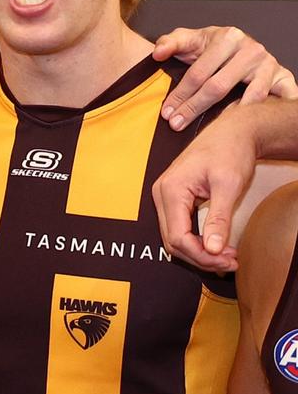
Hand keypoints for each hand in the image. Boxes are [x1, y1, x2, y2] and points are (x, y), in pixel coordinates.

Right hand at [152, 105, 255, 271]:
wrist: (231, 132)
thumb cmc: (229, 151)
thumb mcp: (229, 185)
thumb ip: (219, 219)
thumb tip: (214, 249)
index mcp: (171, 190)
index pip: (178, 237)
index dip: (202, 255)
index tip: (227, 260)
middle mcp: (161, 193)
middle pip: (172, 241)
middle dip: (200, 257)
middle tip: (230, 262)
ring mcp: (165, 195)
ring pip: (174, 237)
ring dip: (198, 251)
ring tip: (226, 256)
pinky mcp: (173, 197)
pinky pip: (178, 227)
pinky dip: (196, 241)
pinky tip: (215, 245)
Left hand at [154, 26, 296, 130]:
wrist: (237, 46)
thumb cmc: (209, 46)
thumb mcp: (188, 39)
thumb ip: (170, 43)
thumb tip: (158, 53)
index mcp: (228, 37)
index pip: (198, 72)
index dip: (180, 94)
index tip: (167, 112)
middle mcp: (251, 49)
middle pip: (219, 87)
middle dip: (194, 109)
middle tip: (177, 124)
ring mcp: (269, 64)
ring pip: (249, 97)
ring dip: (229, 117)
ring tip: (209, 131)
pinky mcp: (283, 78)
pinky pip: (279, 98)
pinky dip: (268, 111)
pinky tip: (252, 124)